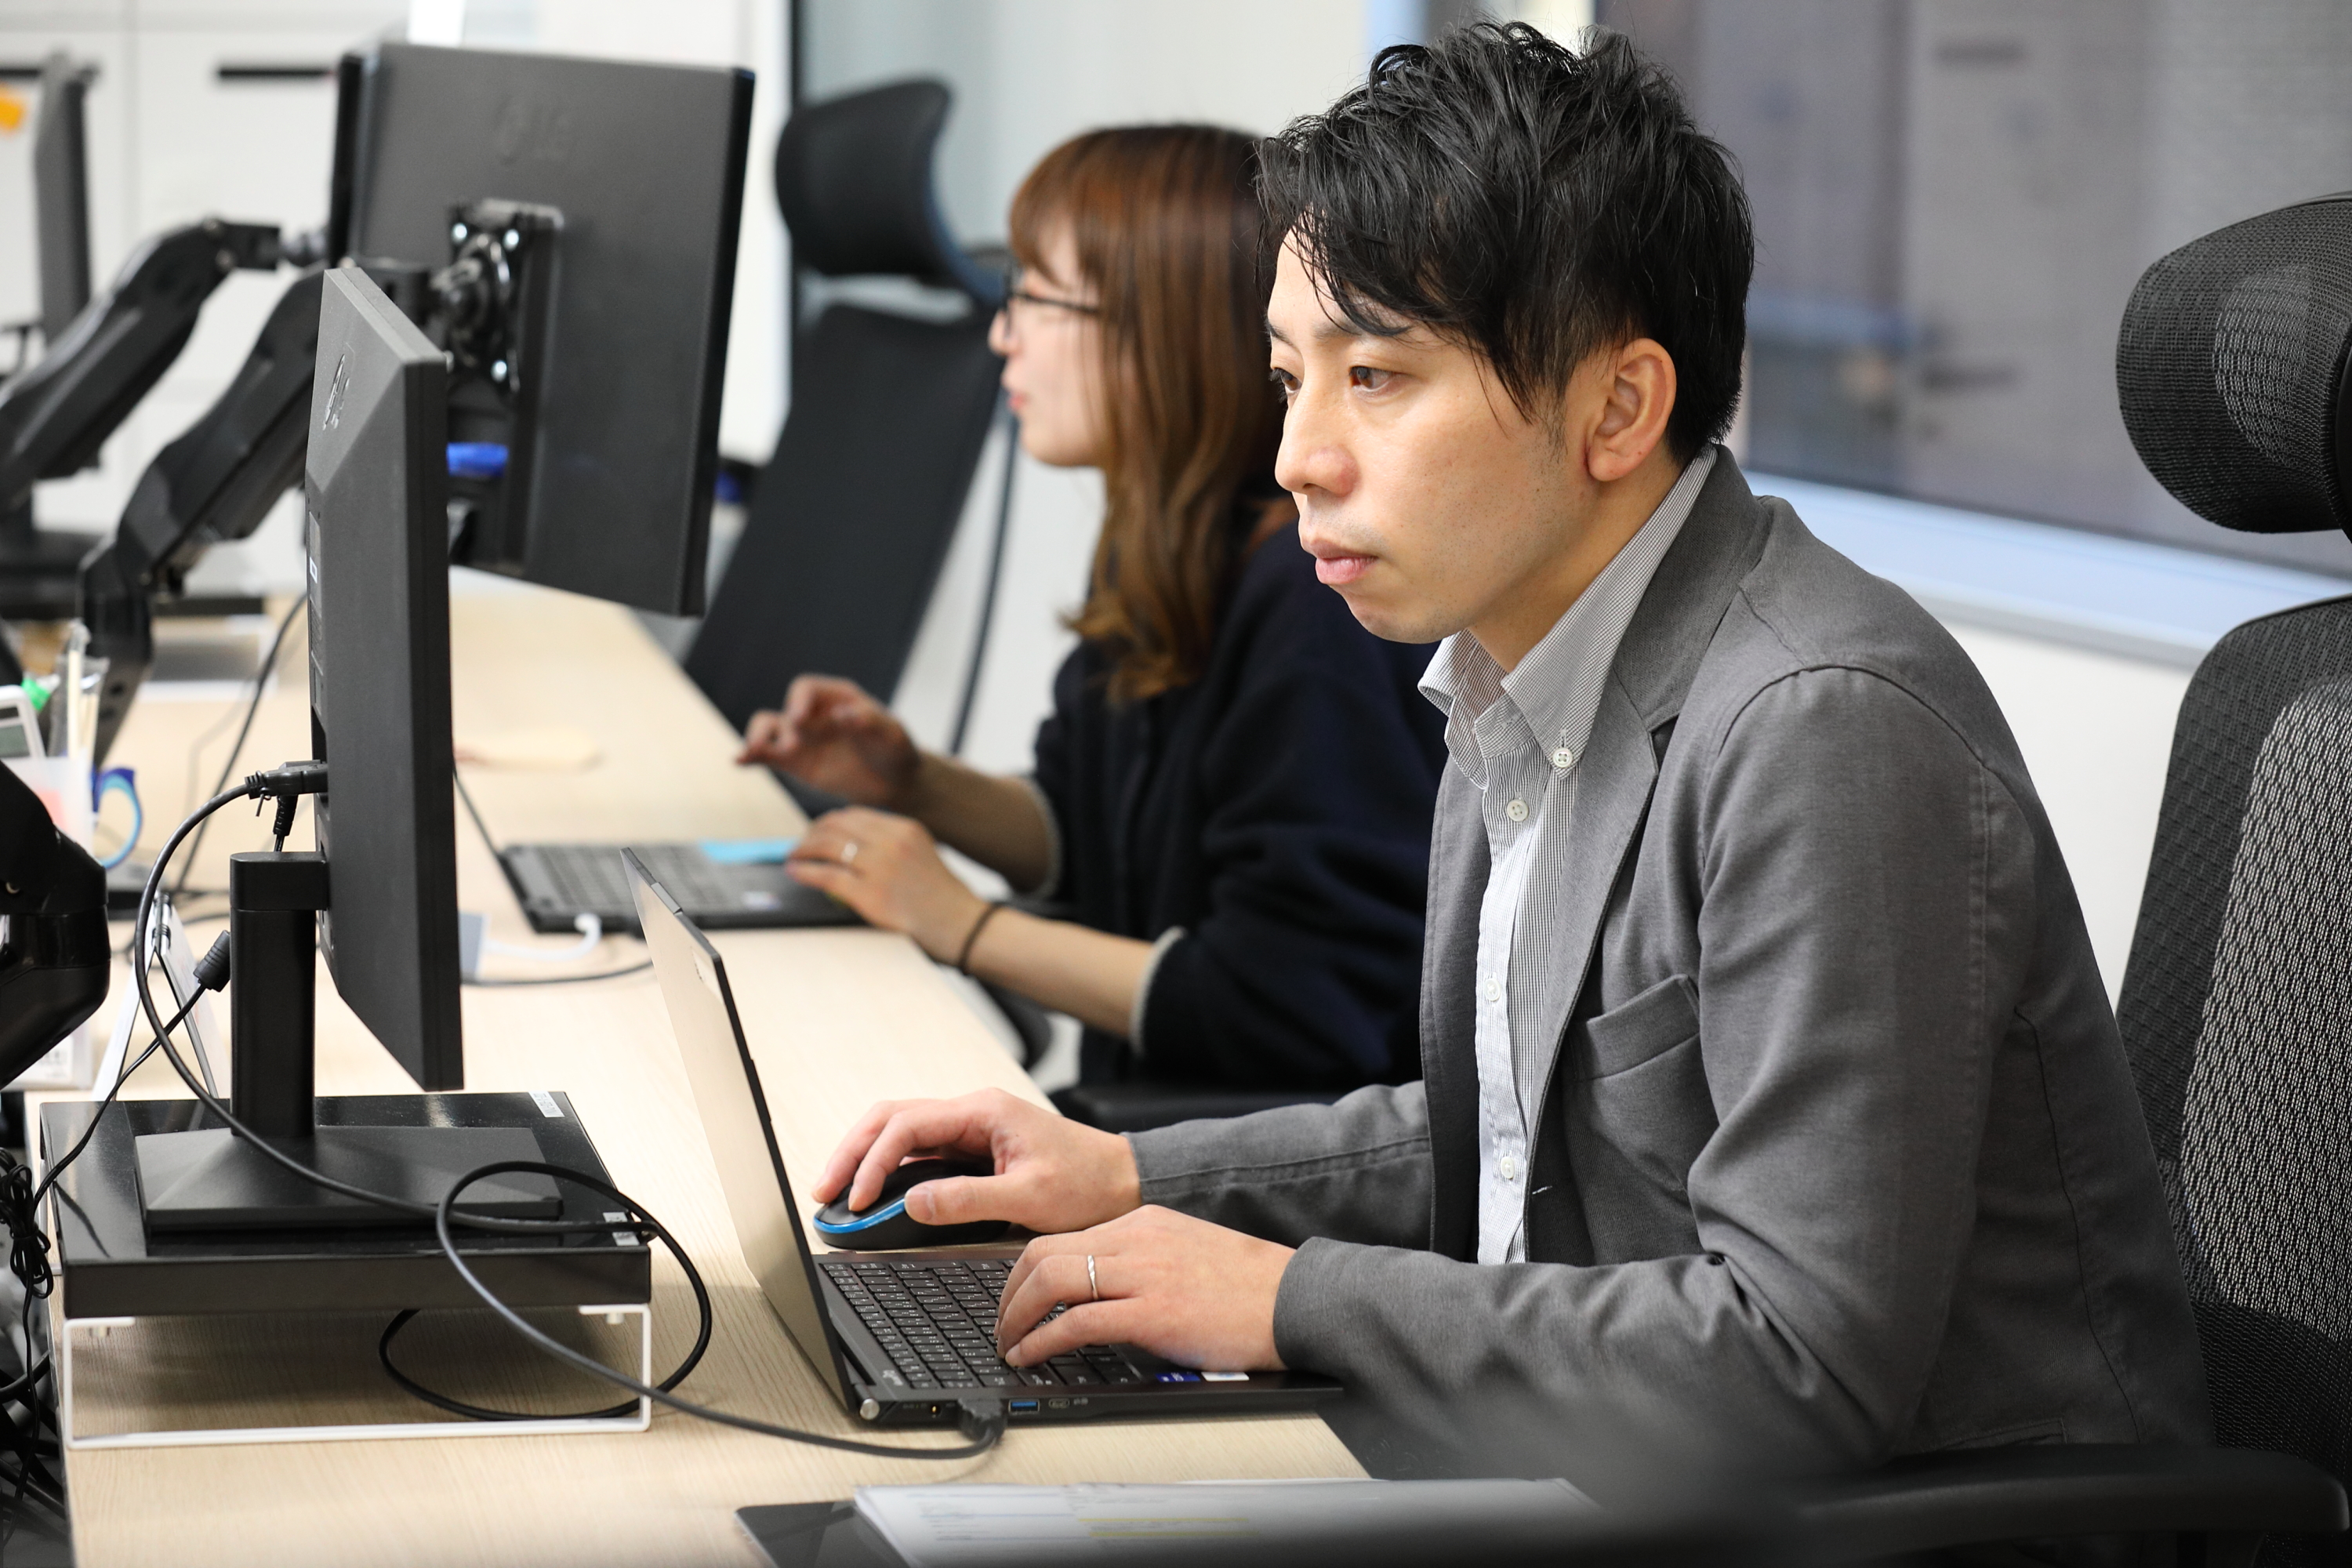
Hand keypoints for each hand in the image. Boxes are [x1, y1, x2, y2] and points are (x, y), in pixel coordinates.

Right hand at [737, 676, 919, 806]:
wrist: (895, 781)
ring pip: (767, 729)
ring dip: (757, 738)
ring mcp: (801, 738)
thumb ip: (869, 721)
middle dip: (781, 726)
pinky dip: (752, 756)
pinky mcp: (795, 763)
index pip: (806, 688)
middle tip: (792, 747)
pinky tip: (739, 761)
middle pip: (784, 711)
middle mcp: (813, 714)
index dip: (799, 700)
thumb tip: (843, 715)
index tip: (799, 719)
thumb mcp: (892, 733)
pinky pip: (767, 756)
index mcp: (836, 697)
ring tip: (752, 751)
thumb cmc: (895, 749)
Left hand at [787, 807, 990, 958]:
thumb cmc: (942, 899)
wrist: (963, 927)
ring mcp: (881, 866)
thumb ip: (893, 846)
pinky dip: (804, 871)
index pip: (855, 815)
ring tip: (793, 857)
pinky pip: (826, 876)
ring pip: (827, 845)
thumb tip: (850, 847)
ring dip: (802, 849)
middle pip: (837, 825)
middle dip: (812, 833)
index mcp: (905, 828)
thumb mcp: (922, 856)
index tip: (817, 833)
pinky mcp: (870, 894)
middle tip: (799, 845)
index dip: (829, 822)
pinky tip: (795, 872)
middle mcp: (892, 841)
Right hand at [813, 1088, 1140, 1236]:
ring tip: (838, 1193)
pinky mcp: (974, 1149)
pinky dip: (890, 1170)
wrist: (1126, 1182)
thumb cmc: (1090, 1185)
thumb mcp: (1029, 1198)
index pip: (907, 1125)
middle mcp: (972, 1112)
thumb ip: (968, 1200)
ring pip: (901, 1132)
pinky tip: (874, 1193)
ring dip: (866, 1158)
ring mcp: (971, 1129)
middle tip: (824, 1192)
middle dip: (853, 1152)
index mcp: (983, 1111)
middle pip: (891, 1119)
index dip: (873, 1162)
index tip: (857, 1200)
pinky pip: (920, 1152)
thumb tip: (912, 1203)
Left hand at [995, 1207, 1291, 1372]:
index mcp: (1142, 1222)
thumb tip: (1095, 1291)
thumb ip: (1141, 1259)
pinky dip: (1043, 1340)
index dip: (1024, 1272)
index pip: (1062, 1237)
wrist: (1295, 1297)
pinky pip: (1077, 1321)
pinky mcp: (1153, 1312)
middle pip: (1042, 1252)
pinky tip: (1034, 1356)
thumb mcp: (1185, 1250)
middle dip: (1008, 1294)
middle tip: (1000, 1325)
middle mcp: (1136, 1238)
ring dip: (1017, 1317)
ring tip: (1009, 1345)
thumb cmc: (1248, 1284)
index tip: (1013, 1299)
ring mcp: (1144, 1273)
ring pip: (1051, 1279)